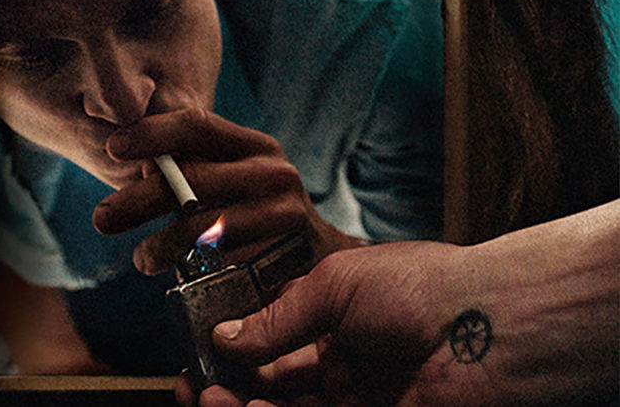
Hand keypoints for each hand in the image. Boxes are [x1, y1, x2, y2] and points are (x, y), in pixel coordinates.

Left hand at [92, 108, 358, 273]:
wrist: (318, 253)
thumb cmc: (260, 209)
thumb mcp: (237, 176)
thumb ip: (194, 166)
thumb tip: (139, 167)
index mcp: (255, 145)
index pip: (199, 125)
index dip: (152, 133)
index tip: (114, 147)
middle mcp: (272, 172)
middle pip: (191, 179)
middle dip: (137, 199)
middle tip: (102, 218)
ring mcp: (282, 212)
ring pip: (201, 226)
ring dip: (159, 244)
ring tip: (141, 258)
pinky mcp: (282, 253)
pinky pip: (222, 262)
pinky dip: (193, 268)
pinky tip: (181, 271)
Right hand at [175, 242, 460, 406]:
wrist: (486, 328)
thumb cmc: (418, 288)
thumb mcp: (334, 286)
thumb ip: (276, 318)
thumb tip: (223, 336)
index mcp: (333, 319)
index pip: (270, 338)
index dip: (232, 347)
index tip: (200, 351)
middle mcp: (338, 362)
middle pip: (269, 382)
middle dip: (227, 384)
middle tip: (197, 385)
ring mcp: (352, 398)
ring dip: (240, 405)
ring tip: (210, 396)